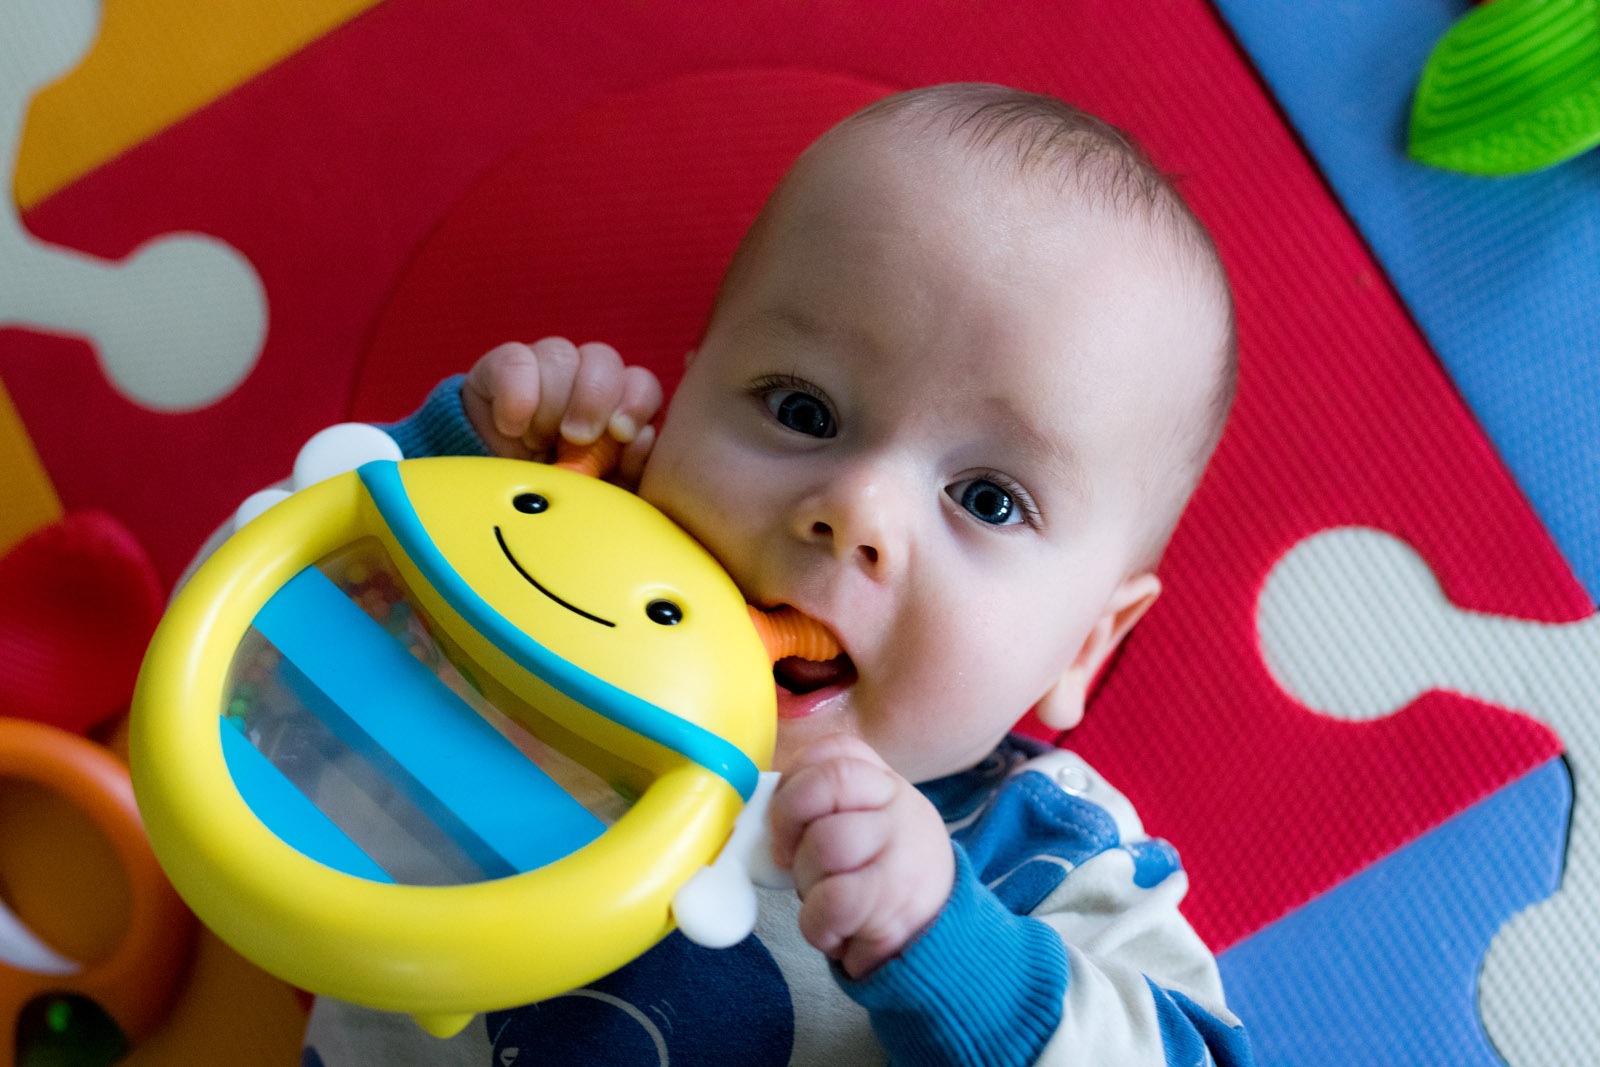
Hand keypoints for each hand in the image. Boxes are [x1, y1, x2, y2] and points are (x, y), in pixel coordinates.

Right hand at [461, 339, 663, 486]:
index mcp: (615, 407)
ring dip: (552, 401)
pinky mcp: (499, 369)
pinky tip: (512, 428)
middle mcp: (583, 379)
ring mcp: (543, 369)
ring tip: (537, 443)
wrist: (498, 503)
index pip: (641, 384)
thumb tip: (644, 437)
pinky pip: (514, 360)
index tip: (621, 434)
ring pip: (560, 353)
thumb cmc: (560, 497)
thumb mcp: (599, 495)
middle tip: (575, 438)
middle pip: (602, 358)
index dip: (637, 402)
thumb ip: (629, 471)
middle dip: (593, 398)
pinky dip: (516, 396)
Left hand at [768, 735, 955, 978]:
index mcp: (884, 782)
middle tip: (783, 857)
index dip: (794, 777)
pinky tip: (835, 931)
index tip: (781, 813)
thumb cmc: (880, 879)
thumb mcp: (865, 827)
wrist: (938, 936)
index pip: (836, 750)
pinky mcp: (895, 900)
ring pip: (826, 842)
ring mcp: (902, 849)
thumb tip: (758, 822)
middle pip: (829, 782)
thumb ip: (823, 809)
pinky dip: (817, 924)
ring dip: (805, 881)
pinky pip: (832, 900)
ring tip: (823, 901)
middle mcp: (899, 805)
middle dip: (787, 818)